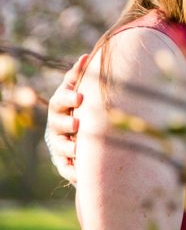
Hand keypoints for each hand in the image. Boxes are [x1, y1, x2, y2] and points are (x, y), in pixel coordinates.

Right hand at [45, 54, 87, 184]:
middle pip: (57, 124)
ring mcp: (58, 143)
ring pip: (59, 147)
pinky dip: (72, 171)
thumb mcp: (76, 89)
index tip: (80, 97)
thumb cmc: (78, 104)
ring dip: (68, 147)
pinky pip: (65, 168)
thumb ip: (79, 75)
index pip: (59, 100)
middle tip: (77, 123)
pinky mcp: (63, 161)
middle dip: (66, 123)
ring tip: (77, 148)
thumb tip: (86, 56)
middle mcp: (56, 125)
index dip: (68, 98)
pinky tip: (80, 174)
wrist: (73, 130)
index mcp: (60, 106)